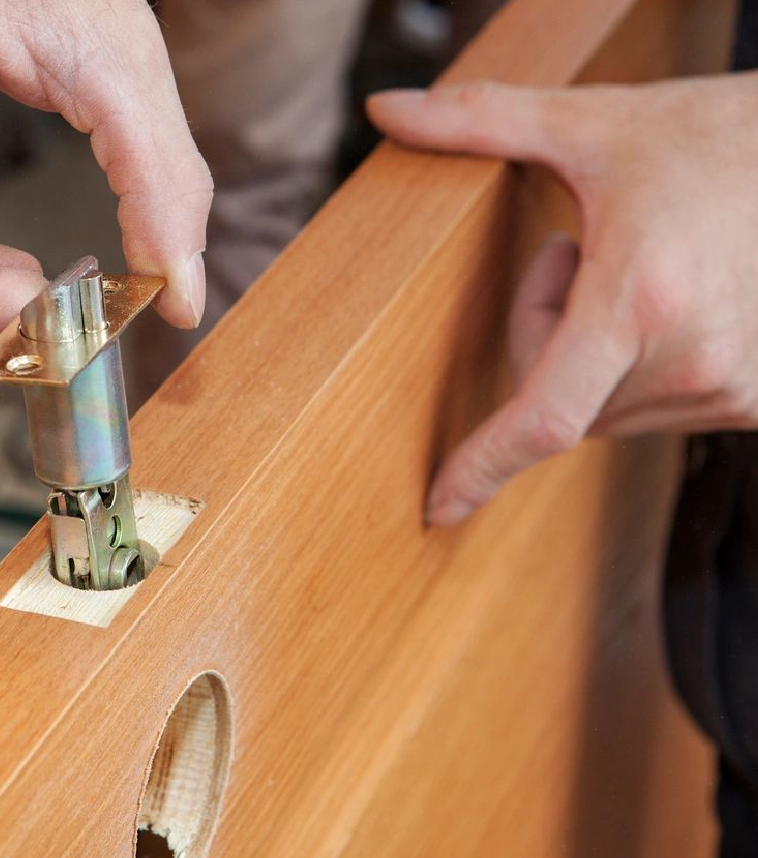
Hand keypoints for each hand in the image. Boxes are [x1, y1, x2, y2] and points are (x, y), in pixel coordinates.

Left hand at [367, 74, 757, 525]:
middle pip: (560, 398)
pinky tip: (674, 302)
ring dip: (593, 356)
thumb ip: (480, 120)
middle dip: (542, 336)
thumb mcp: (592, 126)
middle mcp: (693, 360)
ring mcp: (735, 388)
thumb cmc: (715, 137)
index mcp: (641, 301)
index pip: (543, 417)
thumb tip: (384, 110)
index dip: (484, 465)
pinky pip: (658, 409)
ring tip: (639, 270)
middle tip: (578, 253)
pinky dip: (639, 370)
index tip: (439, 506)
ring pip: (607, 409)